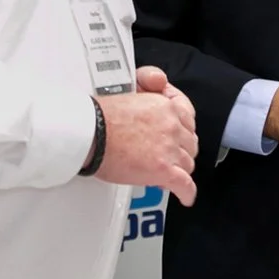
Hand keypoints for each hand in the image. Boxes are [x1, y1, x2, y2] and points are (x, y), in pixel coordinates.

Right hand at [95, 72, 196, 206]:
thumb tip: (160, 82)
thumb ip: (150, 87)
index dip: (183, 128)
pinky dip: (186, 192)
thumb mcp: (129, 89)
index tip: (179, 134)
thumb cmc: (101, 116)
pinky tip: (185, 196)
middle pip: (189, 142)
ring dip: (179, 169)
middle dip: (180, 150)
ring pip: (188, 163)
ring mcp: (169, 148)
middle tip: (168, 155)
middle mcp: (172, 125)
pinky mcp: (163, 169)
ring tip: (167, 174)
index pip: (188, 117)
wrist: (89, 134)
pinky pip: (184, 184)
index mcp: (165, 106)